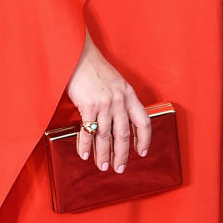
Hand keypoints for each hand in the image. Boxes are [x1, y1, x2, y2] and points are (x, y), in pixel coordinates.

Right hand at [66, 33, 150, 172]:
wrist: (79, 55)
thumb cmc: (95, 68)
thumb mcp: (116, 83)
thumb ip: (120, 100)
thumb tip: (120, 121)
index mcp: (129, 95)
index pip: (143, 122)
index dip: (144, 139)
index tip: (142, 152)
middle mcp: (120, 101)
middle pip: (124, 135)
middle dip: (122, 155)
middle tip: (119, 168)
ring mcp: (104, 104)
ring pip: (106, 136)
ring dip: (104, 154)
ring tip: (102, 166)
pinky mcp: (88, 105)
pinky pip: (88, 131)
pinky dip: (86, 145)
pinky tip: (86, 155)